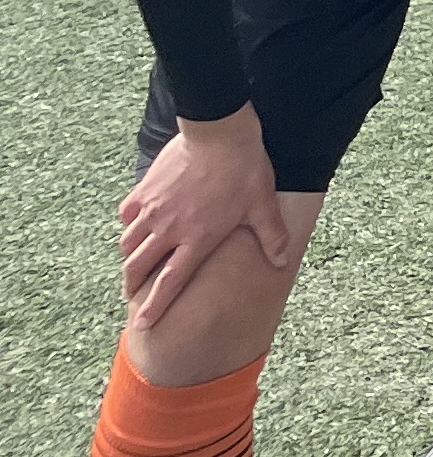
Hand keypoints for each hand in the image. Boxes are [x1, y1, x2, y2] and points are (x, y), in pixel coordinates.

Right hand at [116, 111, 294, 321]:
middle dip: (132, 286)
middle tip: (131, 295)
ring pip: (128, 243)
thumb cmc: (244, 169)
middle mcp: (169, 229)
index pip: (170, 282)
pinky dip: (128, 225)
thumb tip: (282, 261)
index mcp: (197, 239)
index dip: (156, 306)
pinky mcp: (144, 190)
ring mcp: (153, 209)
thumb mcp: (262, 204)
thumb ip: (271, 236)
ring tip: (132, 264)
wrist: (218, 132)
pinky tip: (134, 225)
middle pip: (139, 267)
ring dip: (128, 258)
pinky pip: (127, 214)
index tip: (143, 324)